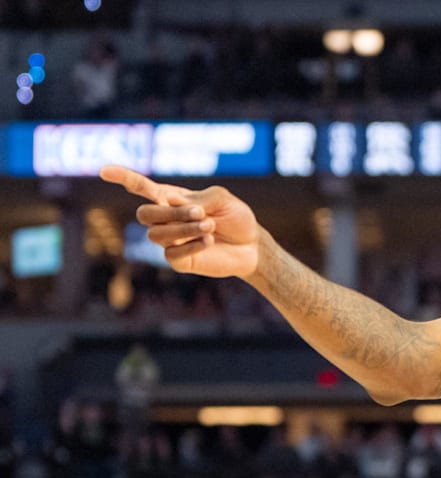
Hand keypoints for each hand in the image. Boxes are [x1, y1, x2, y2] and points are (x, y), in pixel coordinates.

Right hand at [100, 165, 259, 278]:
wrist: (252, 245)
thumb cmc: (236, 217)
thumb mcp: (222, 198)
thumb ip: (198, 197)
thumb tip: (172, 201)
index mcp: (172, 198)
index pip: (142, 187)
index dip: (124, 178)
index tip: (104, 170)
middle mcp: (166, 219)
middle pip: (144, 214)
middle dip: (170, 212)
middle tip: (201, 213)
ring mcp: (170, 241)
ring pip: (156, 234)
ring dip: (184, 228)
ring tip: (209, 226)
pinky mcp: (179, 260)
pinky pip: (171, 253)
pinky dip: (191, 244)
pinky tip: (208, 240)